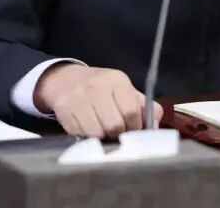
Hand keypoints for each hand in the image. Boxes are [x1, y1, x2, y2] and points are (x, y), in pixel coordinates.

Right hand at [33, 64, 162, 137]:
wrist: (66, 81)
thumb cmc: (103, 90)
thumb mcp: (126, 91)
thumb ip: (145, 108)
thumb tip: (154, 128)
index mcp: (117, 80)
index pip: (131, 111)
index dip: (135, 127)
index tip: (133, 131)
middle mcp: (97, 87)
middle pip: (114, 125)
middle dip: (119, 135)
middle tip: (118, 134)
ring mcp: (78, 99)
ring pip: (97, 133)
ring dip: (102, 138)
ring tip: (103, 132)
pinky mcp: (65, 111)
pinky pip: (80, 135)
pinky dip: (87, 138)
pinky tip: (88, 129)